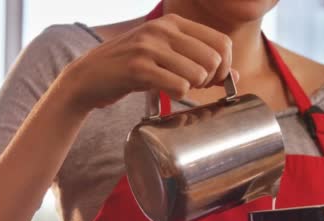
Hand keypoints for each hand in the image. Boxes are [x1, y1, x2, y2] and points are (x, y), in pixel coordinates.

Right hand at [58, 13, 237, 112]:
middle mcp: (162, 29)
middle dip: (209, 80)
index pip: (221, 42)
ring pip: (198, 73)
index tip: (211, 80)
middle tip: (193, 87)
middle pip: (213, 59)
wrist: (88, 76)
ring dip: (193, 89)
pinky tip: (165, 94)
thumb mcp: (164, 56)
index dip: (224, 67)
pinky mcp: (137, 68)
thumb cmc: (129, 68)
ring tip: (176, 89)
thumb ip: (197, 61)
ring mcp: (149, 47)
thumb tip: (235, 76)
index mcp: (173, 22)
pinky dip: (178, 95)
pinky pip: (178, 85)